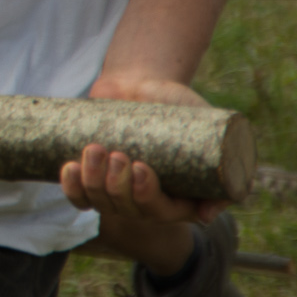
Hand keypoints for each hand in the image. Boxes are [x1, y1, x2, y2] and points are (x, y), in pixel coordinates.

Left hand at [59, 75, 226, 224]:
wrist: (144, 84)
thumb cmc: (181, 109)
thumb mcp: (210, 129)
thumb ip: (225, 160)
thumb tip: (210, 212)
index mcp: (177, 198)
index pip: (160, 212)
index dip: (146, 197)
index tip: (142, 168)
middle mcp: (145, 201)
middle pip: (126, 209)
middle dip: (117, 186)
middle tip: (117, 155)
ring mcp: (116, 191)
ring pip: (99, 202)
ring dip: (93, 181)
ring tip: (95, 150)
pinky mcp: (92, 176)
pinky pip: (78, 196)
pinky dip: (72, 186)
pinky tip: (71, 167)